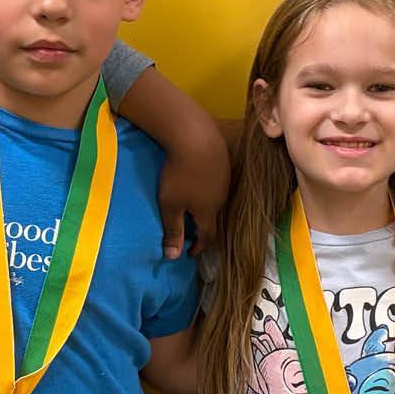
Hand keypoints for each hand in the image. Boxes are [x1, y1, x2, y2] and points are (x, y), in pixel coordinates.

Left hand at [158, 133, 228, 258]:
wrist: (196, 136)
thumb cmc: (180, 175)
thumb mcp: (171, 205)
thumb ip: (172, 230)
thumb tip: (172, 257)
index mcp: (208, 211)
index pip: (207, 236)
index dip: (199, 247)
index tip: (190, 252)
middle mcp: (220, 198)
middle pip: (213, 218)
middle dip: (203, 228)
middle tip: (191, 232)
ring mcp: (224, 179)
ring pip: (216, 200)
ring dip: (205, 208)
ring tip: (193, 208)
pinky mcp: (222, 163)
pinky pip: (216, 183)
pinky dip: (207, 190)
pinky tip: (198, 182)